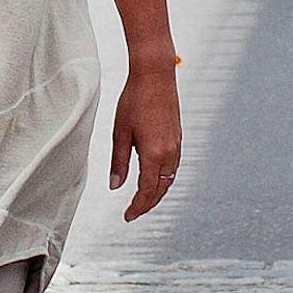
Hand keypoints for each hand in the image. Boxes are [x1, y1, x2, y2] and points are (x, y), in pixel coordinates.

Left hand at [108, 59, 184, 217]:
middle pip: (160, 190)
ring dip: (156, 193)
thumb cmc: (134, 100)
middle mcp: (169, 153)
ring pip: (169, 180)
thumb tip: (114, 186)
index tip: (127, 217)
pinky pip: (173, 167)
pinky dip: (163, 179)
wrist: (155, 75)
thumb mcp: (119, 133)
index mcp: (153, 154)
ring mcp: (176, 145)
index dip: (137, 207)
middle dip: (147, 204)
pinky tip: (153, 178)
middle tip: (132, 213)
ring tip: (141, 200)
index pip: (147, 191)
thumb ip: (118, 162)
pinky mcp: (178, 138)